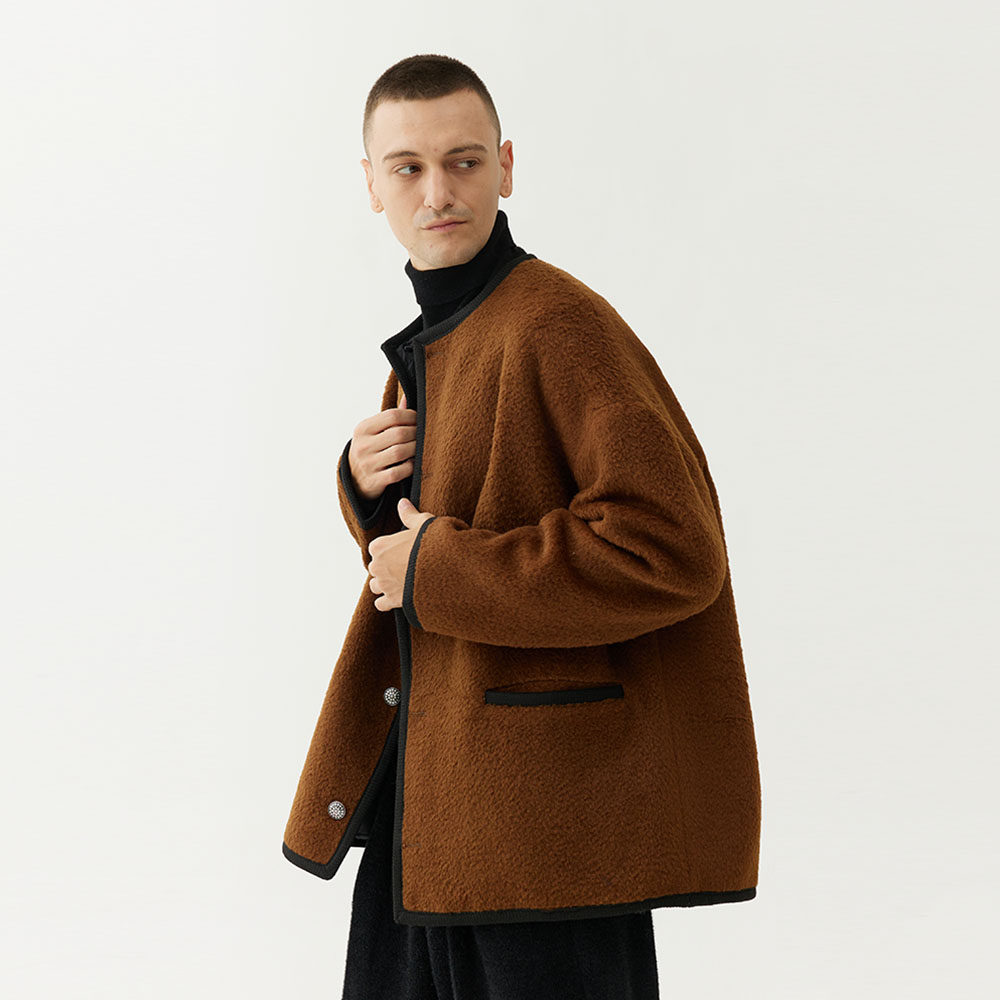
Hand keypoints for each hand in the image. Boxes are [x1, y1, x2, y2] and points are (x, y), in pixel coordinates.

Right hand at [349, 392, 415, 500]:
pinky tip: (413, 463)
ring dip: (415, 449)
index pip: (392, 416)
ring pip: (400, 452)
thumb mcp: (374, 431)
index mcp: (363, 428)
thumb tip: (407, 398)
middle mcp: (363, 445)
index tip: (418, 419)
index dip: (411, 416)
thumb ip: (390, 417)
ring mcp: (368, 464)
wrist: (354, 479)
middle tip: (424, 434)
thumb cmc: (370, 449)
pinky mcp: (375, 481)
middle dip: (416, 433)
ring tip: (420, 447)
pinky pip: (399, 472)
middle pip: (399, 433)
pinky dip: (410, 467)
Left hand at [367, 496, 435, 610]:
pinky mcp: (392, 601)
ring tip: (402, 582)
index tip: (403, 551)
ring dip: (385, 584)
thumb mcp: (423, 523)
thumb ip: (409, 515)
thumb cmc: (434, 543)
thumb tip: (402, 502)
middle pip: (376, 567)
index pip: (377, 548)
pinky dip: (387, 601)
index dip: (390, 550)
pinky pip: (381, 604)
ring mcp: (384, 585)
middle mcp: (377, 566)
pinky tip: (399, 597)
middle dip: (387, 568)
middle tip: (406, 566)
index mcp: (379, 546)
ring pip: (376, 586)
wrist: (446, 568)